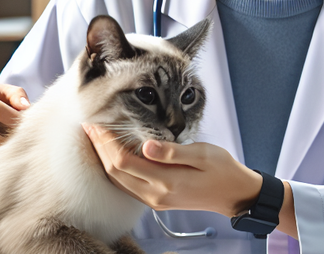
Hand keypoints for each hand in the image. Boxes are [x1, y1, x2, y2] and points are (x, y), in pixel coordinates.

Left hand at [82, 124, 261, 217]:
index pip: (123, 161)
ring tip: (96, 136)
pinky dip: (114, 169)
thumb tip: (147, 145)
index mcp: (166, 181)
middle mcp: (155, 195)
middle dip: (99, 147)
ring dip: (103, 158)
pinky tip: (112, 154)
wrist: (233, 194)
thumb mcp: (202, 154)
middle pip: (114, 171)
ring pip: (117, 180)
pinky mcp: (155, 200)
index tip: (98, 123)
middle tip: (90, 125)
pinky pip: (126, 186)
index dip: (106, 142)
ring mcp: (154, 200)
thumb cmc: (222, 170)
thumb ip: (173, 151)